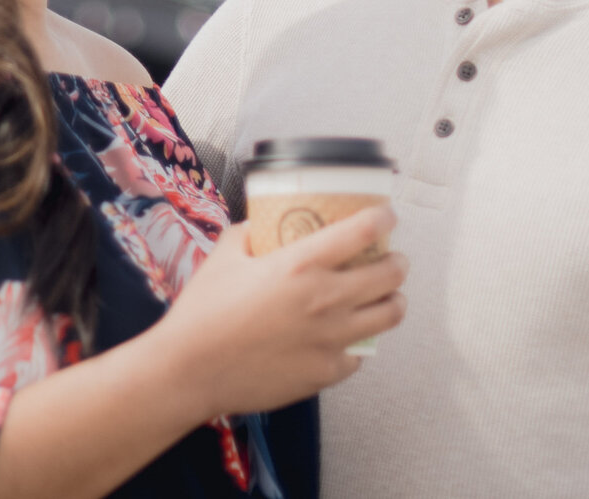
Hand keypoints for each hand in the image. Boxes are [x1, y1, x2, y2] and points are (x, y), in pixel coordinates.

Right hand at [145, 207, 406, 419]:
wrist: (191, 370)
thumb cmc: (204, 310)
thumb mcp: (225, 254)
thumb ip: (250, 233)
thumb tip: (265, 226)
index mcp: (301, 265)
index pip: (361, 232)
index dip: (382, 219)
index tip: (386, 216)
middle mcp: (325, 300)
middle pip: (388, 275)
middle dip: (397, 262)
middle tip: (392, 258)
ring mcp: (331, 340)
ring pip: (388, 316)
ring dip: (394, 300)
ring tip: (389, 296)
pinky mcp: (326, 372)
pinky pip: (359, 354)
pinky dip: (359, 341)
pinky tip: (350, 336)